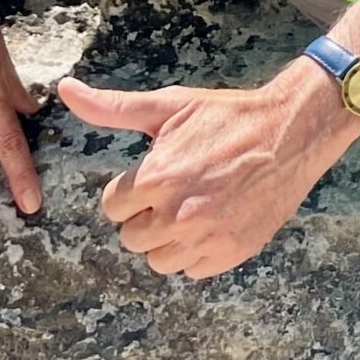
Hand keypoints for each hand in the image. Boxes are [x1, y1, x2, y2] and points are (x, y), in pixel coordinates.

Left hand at [59, 63, 359, 280]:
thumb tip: (66, 89)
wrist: (293, 131)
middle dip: (148, 216)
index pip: (113, 207)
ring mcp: (207, 237)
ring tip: (195, 208)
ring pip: (159, 260)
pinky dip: (199, 251)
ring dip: (169, 239)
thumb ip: (113, 107)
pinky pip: (193, 269)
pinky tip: (215, 221)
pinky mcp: (232, 252)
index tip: (157, 177)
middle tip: (178, 191)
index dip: (133, 190)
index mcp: (157, 178)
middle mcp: (178, 214)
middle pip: (132, 238)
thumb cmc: (229, 116)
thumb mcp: (170, 106)